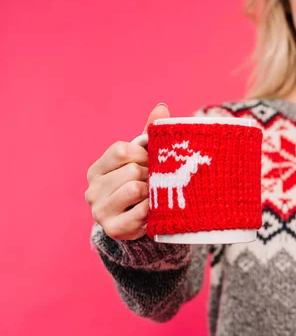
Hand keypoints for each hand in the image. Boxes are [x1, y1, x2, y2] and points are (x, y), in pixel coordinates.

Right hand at [85, 103, 169, 239]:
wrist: (140, 222)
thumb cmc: (142, 183)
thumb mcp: (144, 158)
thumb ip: (149, 133)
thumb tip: (162, 107)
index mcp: (97, 169)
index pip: (121, 150)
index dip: (143, 154)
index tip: (151, 161)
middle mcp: (92, 189)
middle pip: (131, 170)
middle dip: (151, 174)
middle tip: (156, 182)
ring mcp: (99, 210)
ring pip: (134, 189)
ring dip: (151, 191)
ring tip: (154, 195)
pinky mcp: (113, 229)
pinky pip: (139, 213)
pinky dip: (151, 210)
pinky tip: (153, 210)